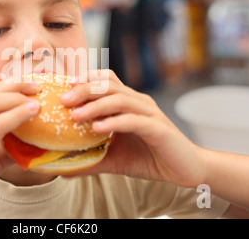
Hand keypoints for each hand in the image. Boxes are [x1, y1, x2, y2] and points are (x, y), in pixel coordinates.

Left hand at [61, 70, 203, 187]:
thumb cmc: (149, 158)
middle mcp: (139, 102)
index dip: (86, 79)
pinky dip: (114, 123)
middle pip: (109, 85)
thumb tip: (62, 168)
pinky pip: (134, 121)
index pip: (106, 80)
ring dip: (95, 106)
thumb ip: (90, 159)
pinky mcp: (159, 129)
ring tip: (75, 115)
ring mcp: (150, 114)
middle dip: (84, 89)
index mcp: (129, 102)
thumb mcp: (113, 158)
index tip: (63, 87)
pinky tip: (98, 129)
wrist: (186, 170)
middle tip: (63, 100)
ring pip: (120, 100)